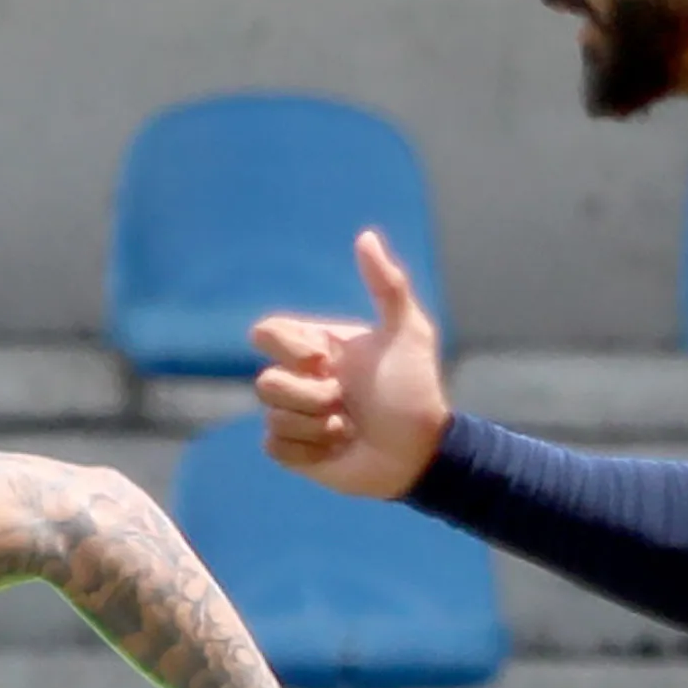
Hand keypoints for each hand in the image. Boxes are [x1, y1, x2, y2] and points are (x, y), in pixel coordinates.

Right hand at [246, 233, 451, 499]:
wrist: (422, 451)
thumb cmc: (416, 390)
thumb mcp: (408, 332)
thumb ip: (387, 285)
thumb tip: (365, 237)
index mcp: (317, 347)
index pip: (267, 333)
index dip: (285, 347)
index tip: (321, 361)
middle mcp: (302, 379)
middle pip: (265, 383)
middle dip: (309, 396)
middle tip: (345, 402)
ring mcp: (296, 415)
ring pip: (273, 416)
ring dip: (315, 426)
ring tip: (348, 428)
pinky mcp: (294, 451)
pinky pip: (275, 446)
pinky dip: (308, 450)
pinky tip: (337, 448)